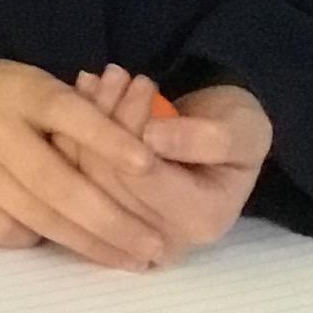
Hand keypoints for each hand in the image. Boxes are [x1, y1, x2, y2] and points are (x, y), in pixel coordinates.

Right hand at [0, 60, 168, 267]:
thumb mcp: (22, 86)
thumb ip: (72, 114)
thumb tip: (141, 152)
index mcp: (17, 90)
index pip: (69, 113)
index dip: (109, 140)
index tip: (148, 167)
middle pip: (59, 183)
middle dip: (113, 221)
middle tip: (153, 247)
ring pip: (36, 216)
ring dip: (86, 243)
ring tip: (124, 258)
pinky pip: (1, 230)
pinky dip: (32, 238)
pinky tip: (51, 239)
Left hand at [65, 66, 270, 259]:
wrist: (216, 137)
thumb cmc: (235, 132)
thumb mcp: (242, 129)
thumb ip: (207, 138)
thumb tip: (153, 138)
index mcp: (200, 221)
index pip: (141, 177)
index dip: (132, 126)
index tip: (141, 83)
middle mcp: (158, 238)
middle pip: (104, 180)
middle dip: (106, 118)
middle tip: (117, 74)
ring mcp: (123, 233)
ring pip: (80, 175)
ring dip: (86, 119)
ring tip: (105, 79)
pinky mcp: (96, 217)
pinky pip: (69, 176)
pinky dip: (72, 130)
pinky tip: (86, 94)